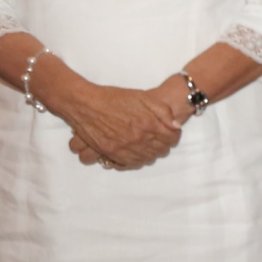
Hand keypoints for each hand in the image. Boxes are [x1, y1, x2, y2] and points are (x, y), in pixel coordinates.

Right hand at [59, 81, 185, 169]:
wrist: (85, 104)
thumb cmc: (114, 98)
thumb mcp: (143, 97)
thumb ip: (163, 111)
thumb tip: (176, 125)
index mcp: (148, 125)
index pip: (171, 138)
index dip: (174, 136)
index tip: (171, 133)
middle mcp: (138, 139)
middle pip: (160, 150)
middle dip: (164, 145)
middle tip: (162, 140)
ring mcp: (124, 148)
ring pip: (145, 159)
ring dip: (150, 154)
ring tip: (149, 147)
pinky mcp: (111, 153)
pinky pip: (129, 164)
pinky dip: (135, 161)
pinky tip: (136, 155)